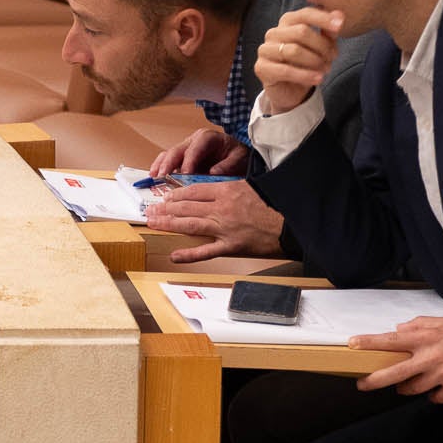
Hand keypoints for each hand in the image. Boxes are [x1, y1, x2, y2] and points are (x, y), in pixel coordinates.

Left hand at [144, 182, 285, 262]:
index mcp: (227, 190)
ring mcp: (225, 229)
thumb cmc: (276, 204)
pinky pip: (206, 252)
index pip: (193, 191)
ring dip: (168, 225)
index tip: (165, 198)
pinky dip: (188, 255)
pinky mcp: (231, 247)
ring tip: (153, 225)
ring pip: (189, 225)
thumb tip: (214, 192)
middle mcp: (222, 209)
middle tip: (150, 212)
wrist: (292, 223)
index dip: (176, 195)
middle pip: (186, 208)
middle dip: (165, 210)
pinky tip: (174, 256)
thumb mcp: (252, 187)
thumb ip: (230, 190)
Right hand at [149, 128, 249, 177]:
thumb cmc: (237, 156)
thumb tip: (213, 172)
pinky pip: (167, 160)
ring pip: (168, 154)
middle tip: (163, 177)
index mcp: (208, 138)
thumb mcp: (240, 159)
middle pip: (177, 150)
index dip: (188, 162)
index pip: (194, 149)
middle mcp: (194, 141)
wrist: (238, 156)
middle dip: (168, 164)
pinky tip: (154, 177)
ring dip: (160, 166)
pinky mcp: (181, 158)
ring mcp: (186, 149)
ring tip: (155, 178)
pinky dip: (160, 167)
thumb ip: (228, 165)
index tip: (185, 175)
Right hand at [255, 7, 343, 114]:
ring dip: (315, 61)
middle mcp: (273, 33)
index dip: (323, 19)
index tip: (340, 26)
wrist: (292, 91)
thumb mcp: (321, 46)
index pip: (305, 14)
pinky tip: (318, 79)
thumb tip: (340, 16)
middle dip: (322, 45)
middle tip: (333, 57)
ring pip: (294, 51)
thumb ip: (328, 32)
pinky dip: (305, 75)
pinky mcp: (261, 68)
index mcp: (287, 22)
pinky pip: (285, 70)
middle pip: (301, 32)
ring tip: (326, 69)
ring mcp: (265, 50)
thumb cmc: (306, 64)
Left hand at [352, 316, 442, 401]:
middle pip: (394, 373)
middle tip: (362, 384)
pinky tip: (438, 386)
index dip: (369, 342)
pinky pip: (434, 397)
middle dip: (374, 380)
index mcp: (427, 339)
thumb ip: (420, 325)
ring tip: (410, 381)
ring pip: (413, 389)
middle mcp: (430, 358)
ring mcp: (442, 376)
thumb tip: (398, 330)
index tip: (352, 344)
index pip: (391, 340)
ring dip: (407, 387)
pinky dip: (433, 394)